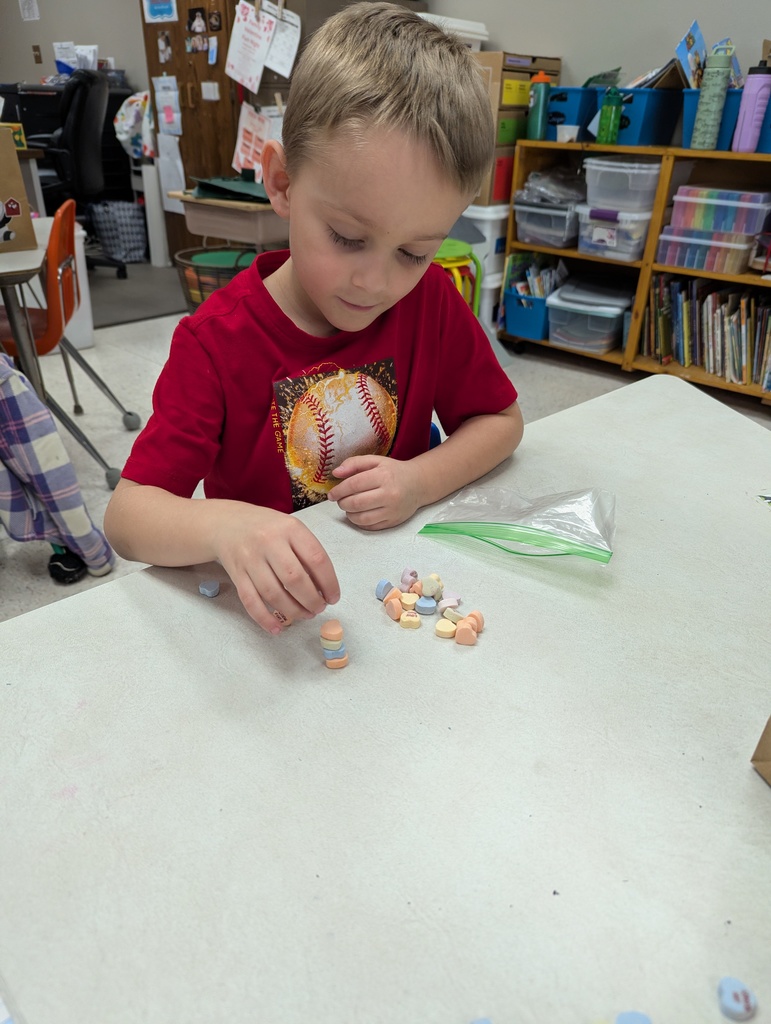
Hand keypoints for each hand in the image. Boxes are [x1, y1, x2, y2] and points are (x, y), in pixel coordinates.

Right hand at [212, 504, 339, 635]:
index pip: (317, 559)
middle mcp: (269, 542)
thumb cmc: (266, 528)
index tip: (333, 597)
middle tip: (319, 608)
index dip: (329, 583)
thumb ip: (307, 552)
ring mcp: (250, 559)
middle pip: (295, 579)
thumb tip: (324, 588)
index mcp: (290, 528)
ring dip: (293, 611)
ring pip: (274, 594)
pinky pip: (251, 601)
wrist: (226, 523)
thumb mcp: (290, 528)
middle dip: (312, 601)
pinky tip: (277, 628)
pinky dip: (265, 618)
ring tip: (304, 615)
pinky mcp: (236, 574)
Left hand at [327, 455, 419, 529]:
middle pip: (356, 503)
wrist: (418, 484)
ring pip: (362, 518)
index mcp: (384, 476)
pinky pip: (371, 526)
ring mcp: (392, 510)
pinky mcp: (394, 521)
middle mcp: (389, 494)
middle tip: (340, 501)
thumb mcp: (375, 461)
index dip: (339, 491)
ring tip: (348, 508)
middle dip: (342, 503)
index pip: (354, 485)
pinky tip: (359, 514)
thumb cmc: (393, 471)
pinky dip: (359, 522)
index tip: (331, 494)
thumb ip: (354, 463)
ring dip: (349, 514)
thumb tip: (336, 473)